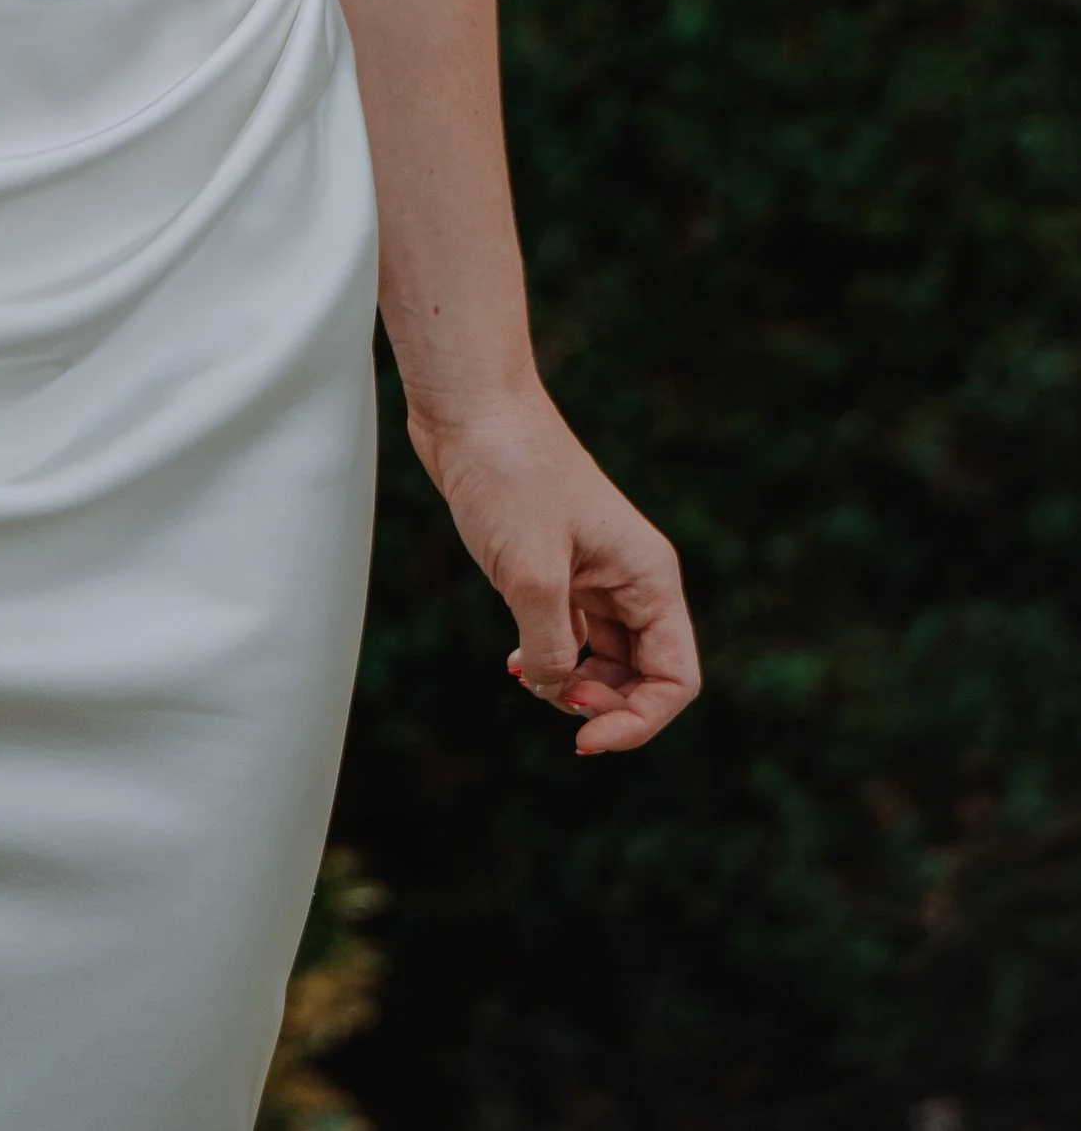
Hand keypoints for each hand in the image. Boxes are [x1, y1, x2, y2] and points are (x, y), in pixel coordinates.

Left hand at [407, 382, 699, 757]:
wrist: (470, 408)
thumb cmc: (509, 474)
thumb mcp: (532, 575)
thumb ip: (552, 648)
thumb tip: (557, 691)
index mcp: (649, 577)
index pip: (674, 679)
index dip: (638, 722)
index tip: (583, 737)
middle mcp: (632, 579)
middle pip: (642, 676)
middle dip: (602, 705)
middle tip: (552, 700)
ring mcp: (595, 574)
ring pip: (604, 659)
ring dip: (570, 683)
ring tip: (524, 674)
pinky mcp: (557, 567)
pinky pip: (570, 634)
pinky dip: (548, 658)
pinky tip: (514, 663)